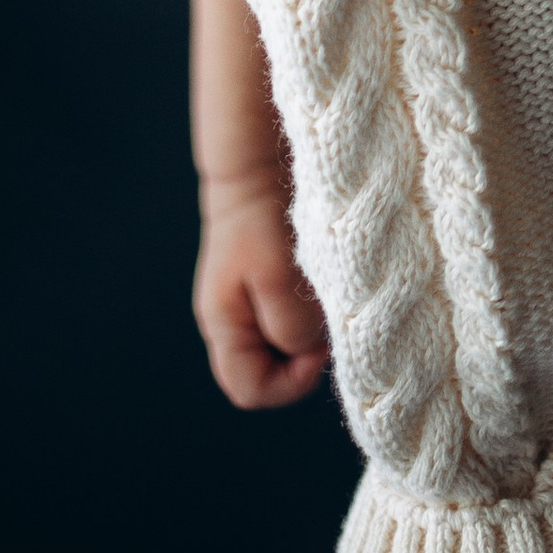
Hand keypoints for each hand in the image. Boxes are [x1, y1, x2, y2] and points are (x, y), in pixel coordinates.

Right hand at [193, 170, 330, 409]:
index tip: (319, 346)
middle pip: (270, 371)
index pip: (251, 390)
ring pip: (286, 343)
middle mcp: (234, 321)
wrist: (259, 161)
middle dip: (303, 355)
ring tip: (327, 295)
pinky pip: (294, 314)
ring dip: (312, 327)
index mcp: (225, 327)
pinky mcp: (270, 281)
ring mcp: (250, 301)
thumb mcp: (280, 279)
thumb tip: (310, 350)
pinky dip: (314, 306)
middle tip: (327, 320)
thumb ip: (293, 329)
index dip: (290, 382)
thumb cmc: (263, 219)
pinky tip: (326, 281)